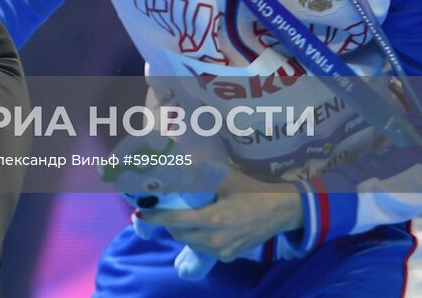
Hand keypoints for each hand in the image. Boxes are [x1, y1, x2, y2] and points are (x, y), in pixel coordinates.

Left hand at [136, 173, 302, 262]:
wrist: (281, 210)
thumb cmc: (253, 191)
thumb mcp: (226, 177)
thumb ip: (200, 174)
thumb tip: (175, 165)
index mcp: (213, 219)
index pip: (175, 220)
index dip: (155, 217)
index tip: (140, 213)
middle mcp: (215, 239)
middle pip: (178, 233)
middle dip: (168, 222)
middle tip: (166, 208)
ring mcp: (222, 251)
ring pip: (190, 243)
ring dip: (182, 230)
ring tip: (183, 215)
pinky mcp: (229, 256)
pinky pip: (204, 249)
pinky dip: (197, 238)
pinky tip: (201, 225)